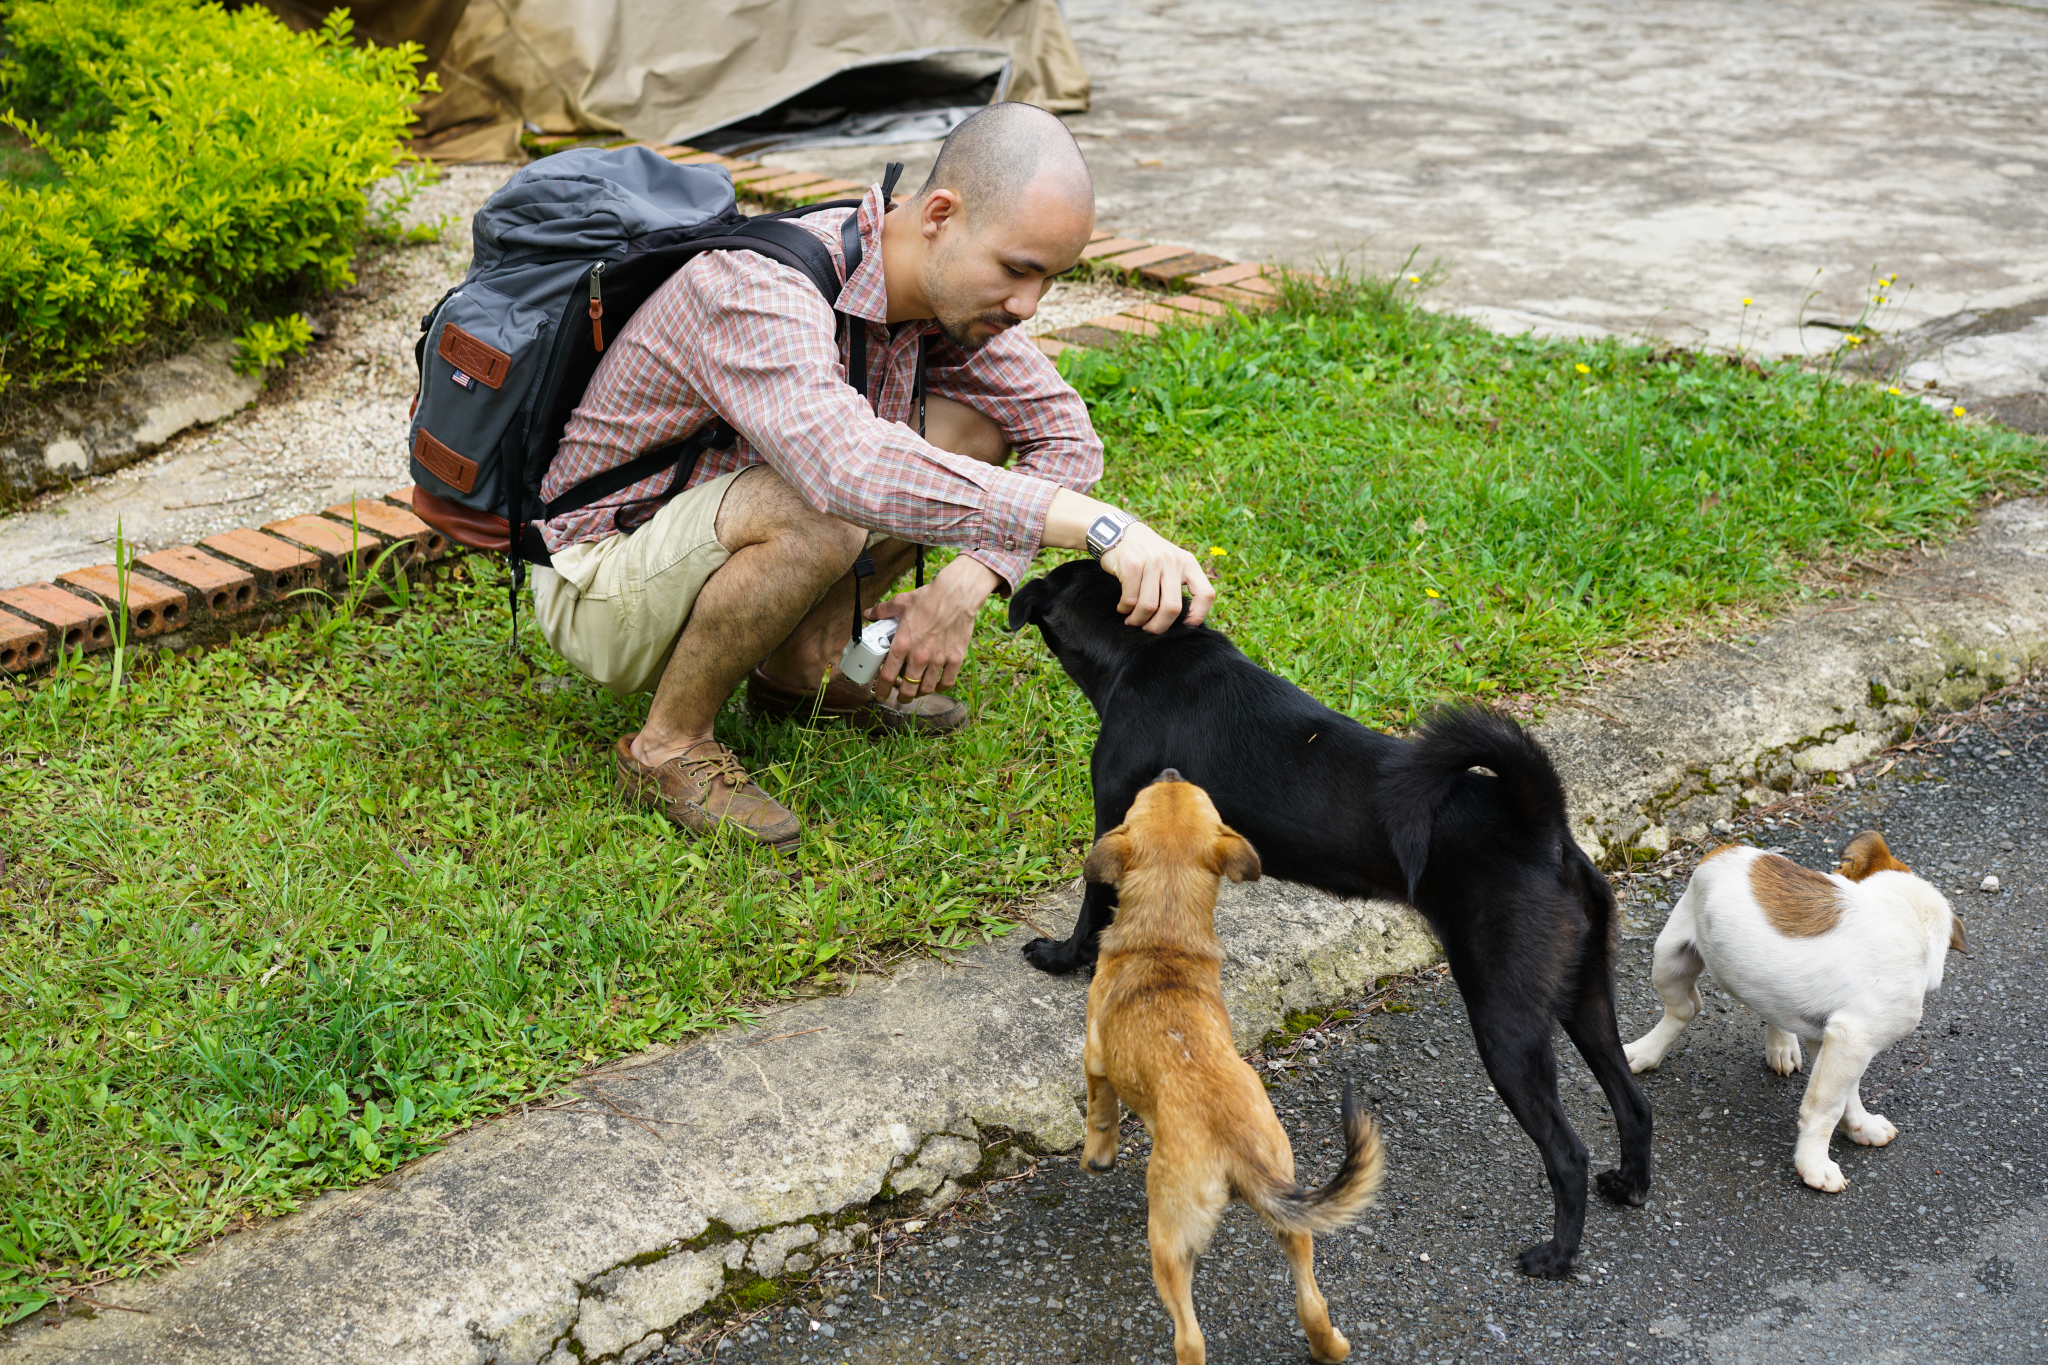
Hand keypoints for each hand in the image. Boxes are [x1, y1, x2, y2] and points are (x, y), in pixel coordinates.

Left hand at [872, 555, 1000, 701]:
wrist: (956, 595)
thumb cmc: (928, 598)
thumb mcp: (900, 602)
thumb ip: (882, 611)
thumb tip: (869, 614)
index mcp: (903, 644)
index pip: (887, 676)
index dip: (881, 690)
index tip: (880, 694)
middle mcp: (919, 656)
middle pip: (908, 688)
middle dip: (902, 696)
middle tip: (900, 695)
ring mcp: (938, 659)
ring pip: (926, 688)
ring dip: (919, 693)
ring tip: (917, 691)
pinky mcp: (955, 658)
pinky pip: (946, 682)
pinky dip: (939, 687)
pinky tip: (935, 684)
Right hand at [1099, 523, 1214, 632]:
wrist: (1119, 532)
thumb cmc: (1147, 555)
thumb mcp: (1171, 562)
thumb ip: (1178, 584)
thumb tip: (1180, 621)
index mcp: (1188, 563)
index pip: (1205, 594)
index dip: (1198, 616)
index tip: (1184, 626)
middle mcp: (1173, 561)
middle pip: (1172, 607)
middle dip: (1159, 626)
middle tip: (1149, 630)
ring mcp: (1152, 562)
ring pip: (1149, 606)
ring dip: (1138, 620)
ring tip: (1132, 620)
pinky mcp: (1131, 565)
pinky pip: (1130, 599)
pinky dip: (1125, 609)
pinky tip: (1123, 608)